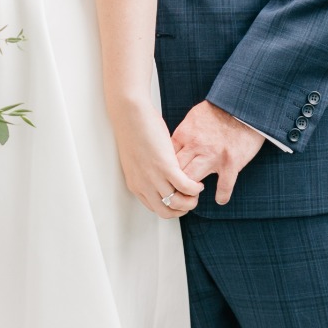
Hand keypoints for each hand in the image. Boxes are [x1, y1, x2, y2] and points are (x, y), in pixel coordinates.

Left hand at [112, 100, 203, 218]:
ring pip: (177, 202)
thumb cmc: (133, 132)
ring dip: (191, 200)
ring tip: (197, 190)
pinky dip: (195, 188)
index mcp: (136, 185)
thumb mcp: (137, 161)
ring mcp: (154, 177)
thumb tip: (158, 178)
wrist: (129, 115)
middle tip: (191, 199)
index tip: (180, 200)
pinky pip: (186, 186)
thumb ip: (146, 173)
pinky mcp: (166, 166)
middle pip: (166, 212)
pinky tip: (198, 182)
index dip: (171, 208)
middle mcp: (143, 185)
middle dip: (182, 209)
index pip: (155, 208)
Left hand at [172, 101, 264, 205]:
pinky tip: (220, 199)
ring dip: (191, 191)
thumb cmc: (219, 110)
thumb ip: (183, 134)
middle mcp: (196, 147)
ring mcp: (213, 156)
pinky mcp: (231, 163)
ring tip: (193, 196)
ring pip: (192, 182)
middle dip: (172, 183)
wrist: (244, 104)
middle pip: (175, 172)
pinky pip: (224, 186)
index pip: (165, 158)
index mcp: (184, 135)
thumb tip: (172, 145)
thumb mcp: (193, 117)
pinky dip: (221, 195)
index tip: (166, 176)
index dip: (164, 170)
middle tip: (175, 191)